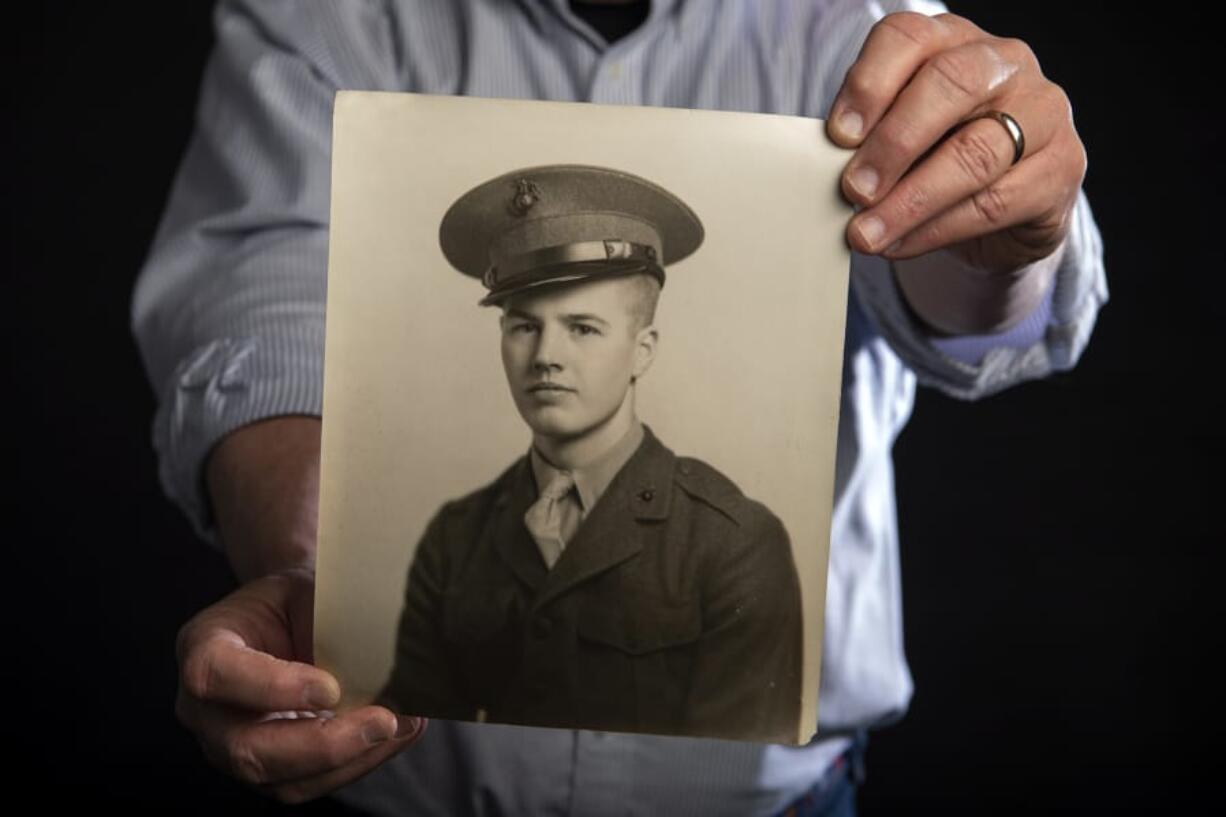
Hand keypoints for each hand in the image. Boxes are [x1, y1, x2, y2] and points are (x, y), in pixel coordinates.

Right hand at [175, 567, 425, 803]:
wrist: (292, 617)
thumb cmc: (298, 600)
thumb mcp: (308, 590)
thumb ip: (330, 618)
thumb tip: (386, 650)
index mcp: (204, 646)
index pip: (215, 674)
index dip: (272, 687)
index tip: (331, 687)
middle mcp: (206, 708)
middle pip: (245, 749)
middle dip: (321, 745)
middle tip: (382, 721)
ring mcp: (232, 746)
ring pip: (280, 780)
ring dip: (349, 760)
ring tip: (400, 728)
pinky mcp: (268, 769)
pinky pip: (308, 784)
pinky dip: (356, 764)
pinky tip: (394, 735)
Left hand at [827, 12, 1086, 276]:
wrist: (1002, 207)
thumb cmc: (934, 157)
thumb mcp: (897, 136)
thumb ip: (867, 139)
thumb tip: (827, 169)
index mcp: (950, 40)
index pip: (907, 37)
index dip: (868, 84)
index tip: (837, 136)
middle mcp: (1003, 62)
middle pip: (950, 84)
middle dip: (893, 143)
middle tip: (853, 191)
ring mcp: (1042, 111)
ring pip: (975, 153)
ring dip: (910, 201)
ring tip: (866, 233)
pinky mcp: (1061, 167)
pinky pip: (994, 202)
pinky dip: (937, 230)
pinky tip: (900, 245)